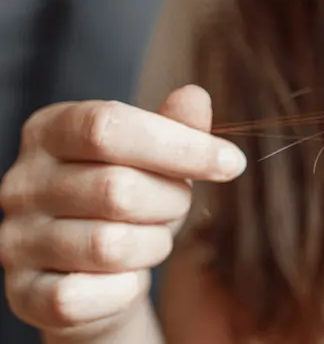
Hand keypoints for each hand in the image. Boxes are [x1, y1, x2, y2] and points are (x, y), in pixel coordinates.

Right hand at [0, 85, 245, 339]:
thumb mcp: (157, 159)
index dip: (179, 145)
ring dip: (152, 246)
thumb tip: (195, 97)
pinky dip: (124, 289)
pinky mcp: (24, 292)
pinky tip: (127, 279)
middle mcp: (23, 181)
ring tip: (150, 240)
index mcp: (51, 130)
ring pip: (108, 246)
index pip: (109, 127)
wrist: (94, 273)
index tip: (233, 163)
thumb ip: (175, 127)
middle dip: (170, 202)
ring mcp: (16, 238)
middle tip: (177, 206)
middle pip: (116, 189)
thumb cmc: (130, 203)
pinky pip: (82, 295)